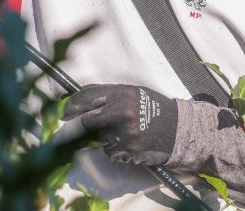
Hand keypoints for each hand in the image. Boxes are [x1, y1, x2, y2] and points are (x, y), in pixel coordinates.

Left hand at [62, 84, 177, 166]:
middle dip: (85, 124)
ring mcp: (125, 134)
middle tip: (88, 125)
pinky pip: (110, 151)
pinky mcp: (129, 151)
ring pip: (99, 138)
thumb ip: (107, 93)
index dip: (72, 106)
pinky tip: (129, 142)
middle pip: (88, 121)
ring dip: (105, 137)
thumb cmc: (154, 108)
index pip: (88, 98)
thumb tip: (78, 95)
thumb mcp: (132, 92)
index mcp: (122, 94)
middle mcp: (122, 113)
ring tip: (124, 132)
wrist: (179, 130)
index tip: (64, 112)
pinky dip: (114, 149)